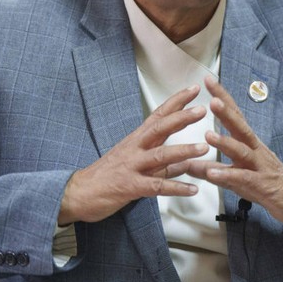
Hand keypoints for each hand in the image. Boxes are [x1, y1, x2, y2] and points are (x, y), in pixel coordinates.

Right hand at [58, 85, 209, 224]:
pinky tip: (192, 189)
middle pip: (160, 128)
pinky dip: (175, 188)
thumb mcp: (136, 164)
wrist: (78, 193)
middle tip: (202, 110)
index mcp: (137, 139)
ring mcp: (132, 166)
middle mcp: (135, 148)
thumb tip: (187, 163)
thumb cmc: (107, 176)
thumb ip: (164, 165)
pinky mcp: (130, 186)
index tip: (194, 89)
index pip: (159, 115)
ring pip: (160, 155)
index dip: (177, 101)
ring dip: (183, 151)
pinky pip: (156, 186)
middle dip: (181, 117)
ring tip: (204, 148)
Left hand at [188, 76, 282, 228]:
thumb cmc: (264, 182)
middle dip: (226, 112)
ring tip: (208, 135)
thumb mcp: (235, 174)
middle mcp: (254, 149)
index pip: (234, 115)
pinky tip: (213, 173)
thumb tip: (187, 164)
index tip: (208, 80)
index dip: (222, 97)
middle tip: (212, 100)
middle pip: (240, 126)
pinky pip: (243, 178)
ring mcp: (258, 166)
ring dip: (225, 142)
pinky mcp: (260, 184)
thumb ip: (212, 169)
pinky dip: (228, 175)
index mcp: (248, 142)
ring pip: (242, 151)